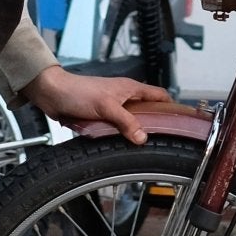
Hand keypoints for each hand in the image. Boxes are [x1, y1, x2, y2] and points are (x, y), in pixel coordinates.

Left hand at [22, 65, 173, 144]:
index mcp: (130, 89)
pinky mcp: (101, 118)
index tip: (181, 119)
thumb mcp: (107, 106)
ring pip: (131, 123)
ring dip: (134, 133)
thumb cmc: (79, 91)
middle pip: (146, 111)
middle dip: (153, 124)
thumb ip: (126, 122)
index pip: (158, 95)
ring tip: (143, 147)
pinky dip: (118, 136)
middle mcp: (124, 97)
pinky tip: (121, 146)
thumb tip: (143, 137)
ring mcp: (112, 108)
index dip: (171, 105)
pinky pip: (115, 130)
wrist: (53, 95)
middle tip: (163, 140)